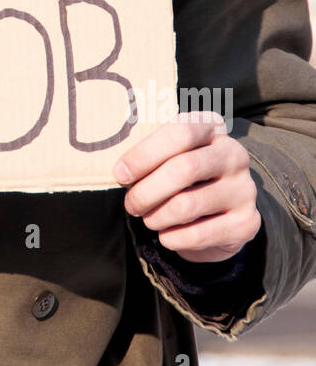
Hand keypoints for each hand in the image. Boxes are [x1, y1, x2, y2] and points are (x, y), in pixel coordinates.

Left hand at [113, 111, 261, 262]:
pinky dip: (173, 238)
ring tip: (149, 219)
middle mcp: (234, 154)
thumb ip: (151, 153)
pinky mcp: (246, 223)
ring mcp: (244, 189)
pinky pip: (199, 234)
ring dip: (157, 217)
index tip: (120, 174)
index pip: (179, 133)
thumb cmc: (186, 177)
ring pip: (188, 204)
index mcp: (213, 127)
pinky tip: (166, 235)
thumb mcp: (172, 155)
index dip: (144, 154)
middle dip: (146, 191)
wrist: (224, 212)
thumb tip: (121, 172)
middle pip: (184, 169)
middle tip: (131, 205)